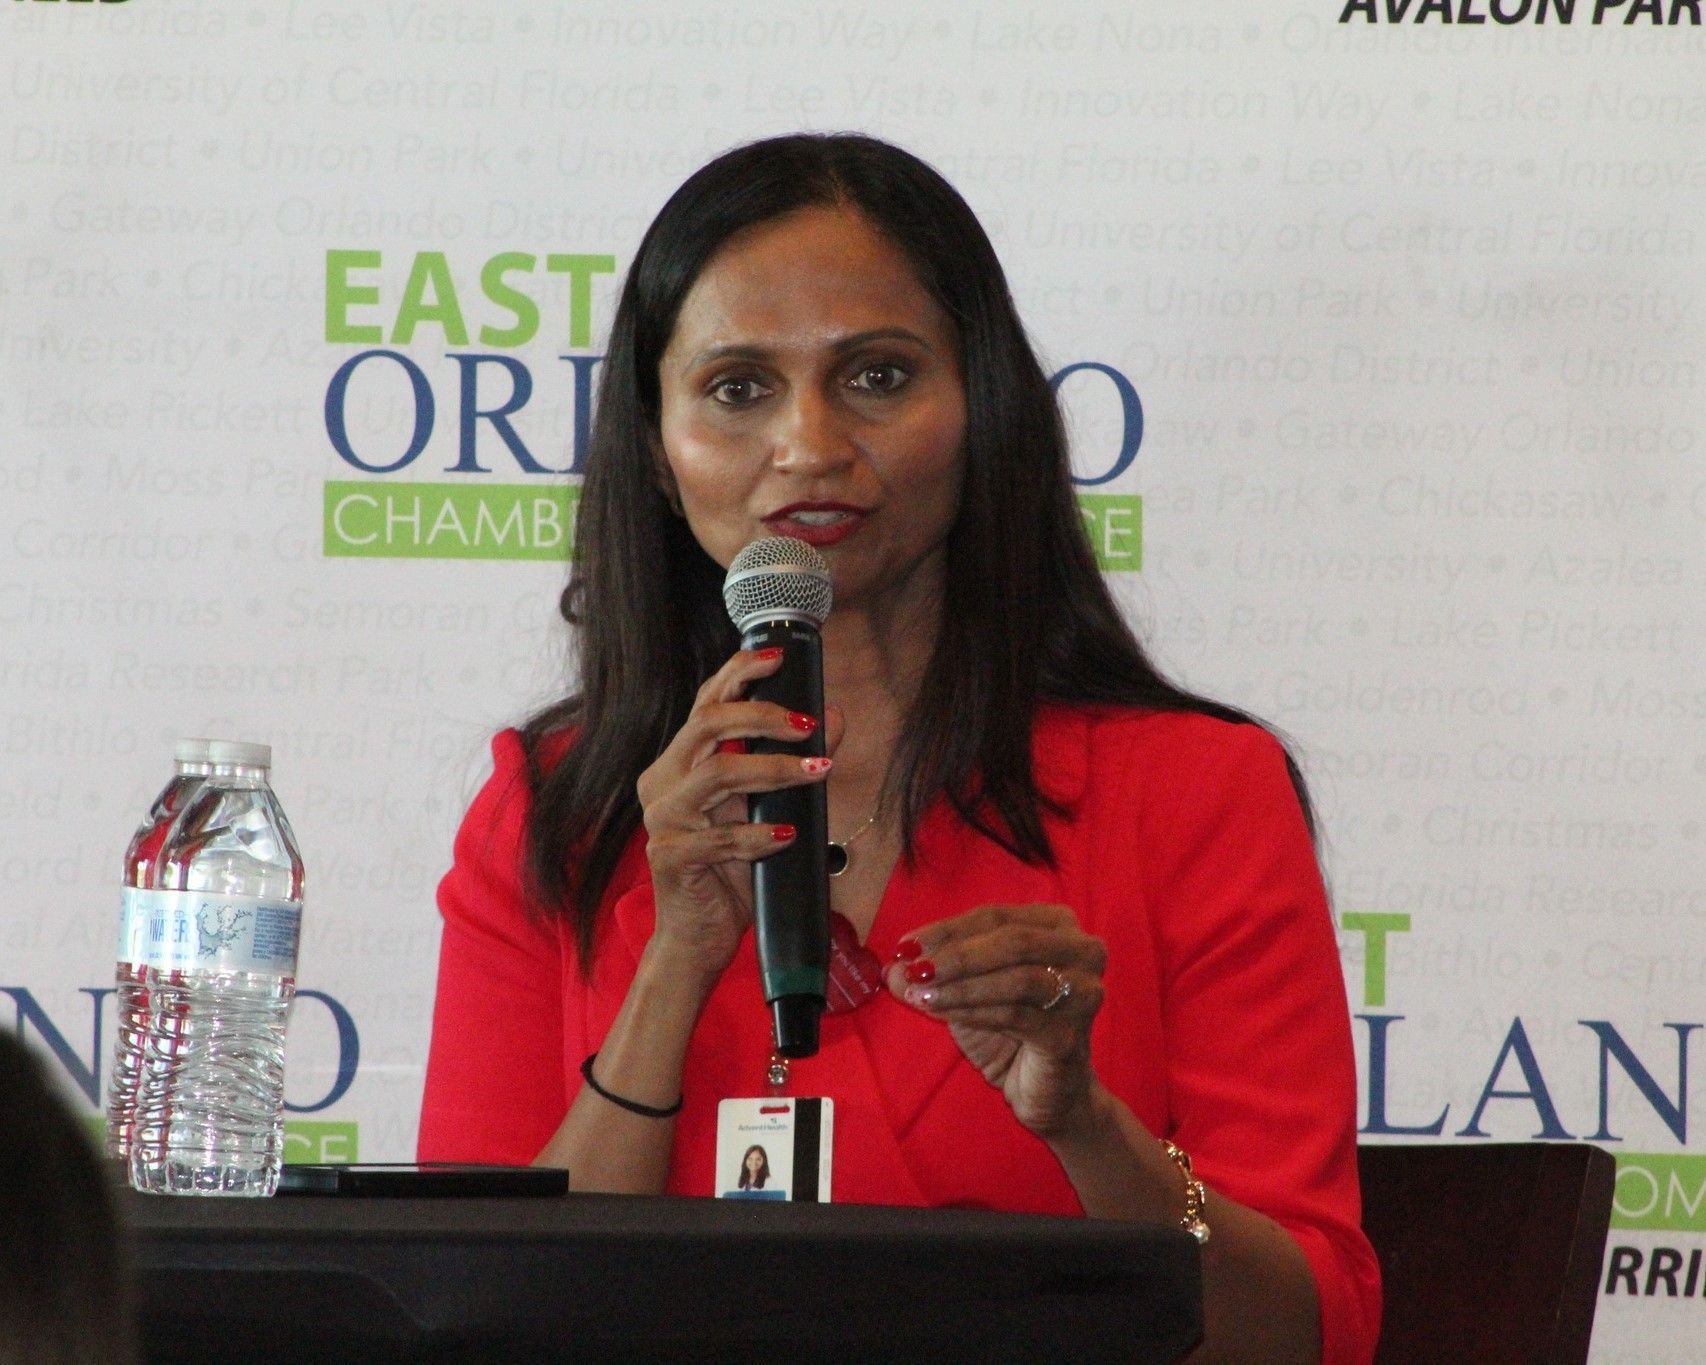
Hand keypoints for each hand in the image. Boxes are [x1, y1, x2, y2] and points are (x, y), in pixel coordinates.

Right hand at [636, 647, 841, 983]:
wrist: (699, 937)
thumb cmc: (732, 871)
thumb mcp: (770, 809)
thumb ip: (794, 765)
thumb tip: (834, 719)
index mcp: (681, 762)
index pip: (706, 702)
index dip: (739, 672)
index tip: (778, 656)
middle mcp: (663, 781)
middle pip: (709, 724)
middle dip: (764, 716)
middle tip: (809, 725)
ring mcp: (663, 818)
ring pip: (719, 774)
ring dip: (775, 771)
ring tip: (816, 773)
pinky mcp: (670, 856)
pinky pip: (721, 838)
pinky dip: (760, 835)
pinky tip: (787, 837)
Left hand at [884, 904, 1106, 1137]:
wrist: (1046, 1088)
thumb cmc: (1010, 1028)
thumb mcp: (967, 991)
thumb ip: (933, 974)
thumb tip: (893, 967)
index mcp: (1058, 925)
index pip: (997, 917)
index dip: (947, 929)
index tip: (906, 946)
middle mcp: (1082, 952)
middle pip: (1014, 940)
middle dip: (957, 954)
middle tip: (915, 968)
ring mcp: (1082, 994)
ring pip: (1016, 979)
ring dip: (961, 986)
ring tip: (920, 994)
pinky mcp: (1069, 1035)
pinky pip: (1015, 1015)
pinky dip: (973, 1011)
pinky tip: (941, 1012)